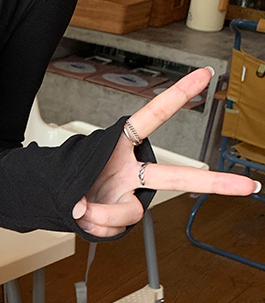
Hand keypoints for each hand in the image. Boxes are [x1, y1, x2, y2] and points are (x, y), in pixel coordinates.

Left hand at [71, 66, 261, 237]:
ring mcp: (129, 194)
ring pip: (129, 213)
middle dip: (213, 182)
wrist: (57, 194)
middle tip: (245, 186)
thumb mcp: (74, 171)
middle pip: (175, 176)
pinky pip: (112, 228)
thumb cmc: (70, 172)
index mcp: (121, 145)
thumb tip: (85, 210)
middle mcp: (132, 171)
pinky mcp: (122, 216)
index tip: (204, 74)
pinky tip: (85, 215)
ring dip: (100, 214)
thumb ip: (86, 193)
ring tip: (81, 206)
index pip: (152, 116)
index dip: (178, 95)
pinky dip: (92, 225)